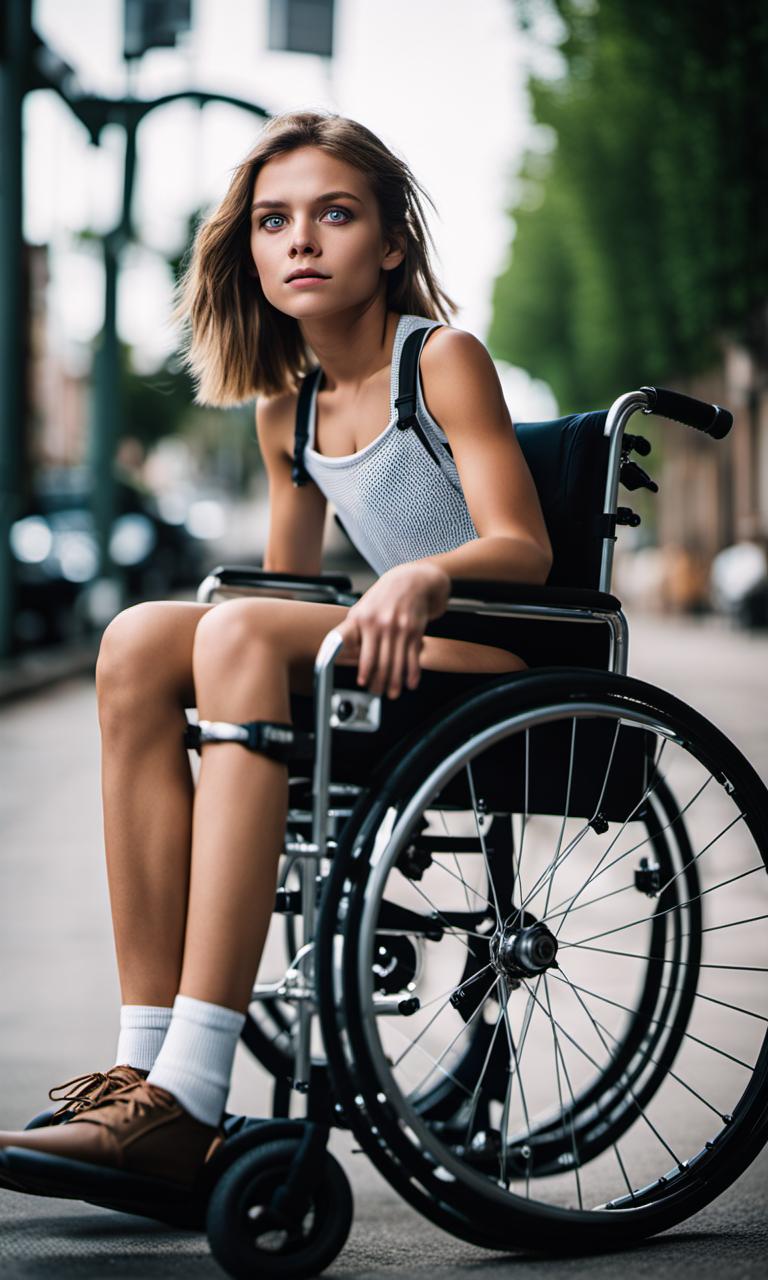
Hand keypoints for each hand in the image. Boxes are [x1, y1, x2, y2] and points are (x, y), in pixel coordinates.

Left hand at [335, 563, 450, 699]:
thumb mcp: (362, 608)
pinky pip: (412, 658)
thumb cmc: (384, 597)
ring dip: (394, 683)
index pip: (356, 648)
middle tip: (375, 691)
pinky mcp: (414, 632)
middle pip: (377, 662)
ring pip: (395, 664)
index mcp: (362, 619)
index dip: (360, 667)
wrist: (412, 580)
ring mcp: (399, 629)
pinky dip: (412, 674)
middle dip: (377, 682)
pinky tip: (410, 683)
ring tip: (391, 693)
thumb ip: (352, 631)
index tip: (361, 681)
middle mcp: (380, 624)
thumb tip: (340, 654)